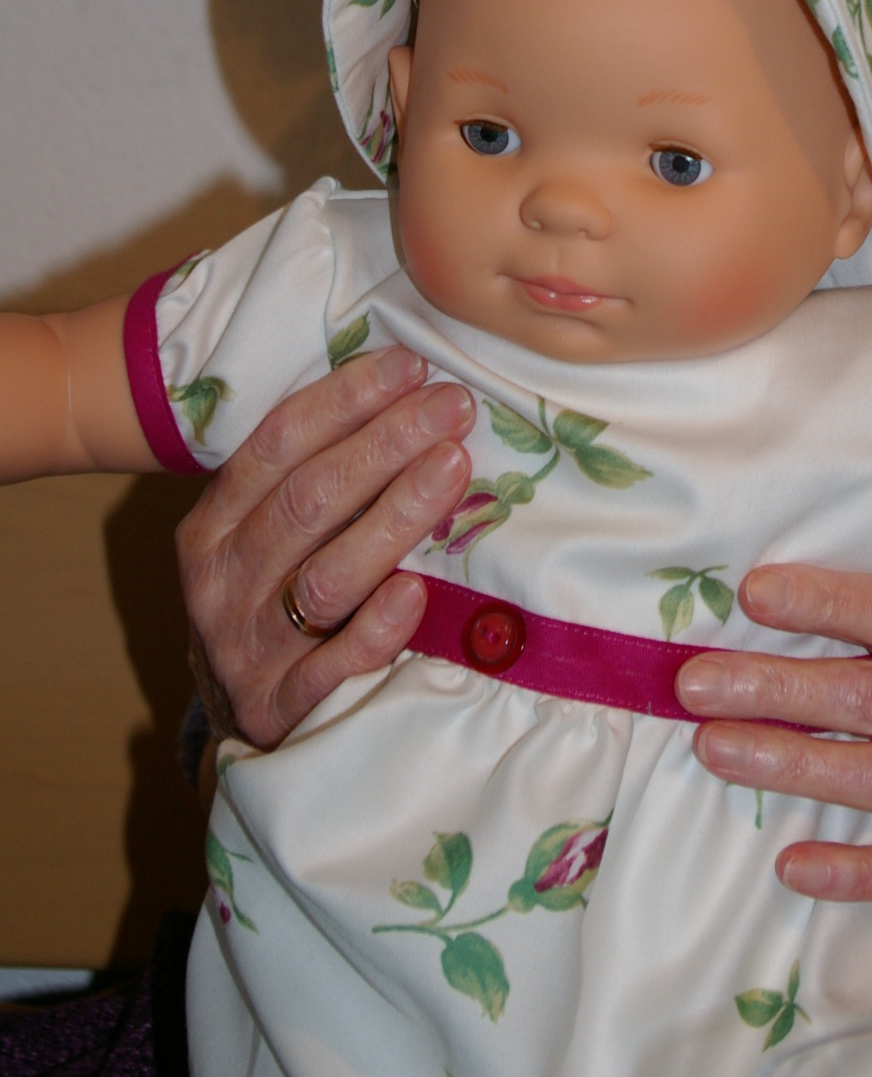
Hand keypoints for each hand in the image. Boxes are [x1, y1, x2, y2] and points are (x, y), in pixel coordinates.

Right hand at [176, 347, 473, 748]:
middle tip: (453, 407)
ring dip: (395, 517)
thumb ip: (314, 469)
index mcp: (214, 521)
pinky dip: (376, 629)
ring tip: (452, 468)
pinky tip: (417, 592)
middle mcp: (222, 580)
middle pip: (308, 499)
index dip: (345, 399)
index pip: (278, 442)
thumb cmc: (275, 591)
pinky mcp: (278, 709)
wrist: (242, 709)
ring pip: (327, 577)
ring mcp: (247, 648)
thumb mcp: (265, 527)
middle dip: (386, 444)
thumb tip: (407, 388)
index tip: (411, 367)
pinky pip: (332, 668)